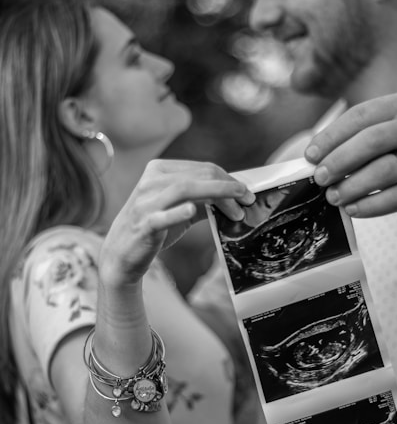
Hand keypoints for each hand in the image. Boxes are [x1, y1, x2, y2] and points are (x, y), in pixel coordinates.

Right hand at [101, 158, 254, 284]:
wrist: (121, 254)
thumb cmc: (154, 228)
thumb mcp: (178, 208)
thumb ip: (202, 199)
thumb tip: (235, 196)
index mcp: (158, 170)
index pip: (201, 169)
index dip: (228, 179)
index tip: (246, 192)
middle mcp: (150, 181)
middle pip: (197, 176)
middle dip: (227, 187)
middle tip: (248, 201)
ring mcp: (145, 202)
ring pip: (185, 189)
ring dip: (216, 196)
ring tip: (237, 209)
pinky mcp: (143, 224)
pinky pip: (162, 216)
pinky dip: (177, 212)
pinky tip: (192, 210)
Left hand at [304, 92, 396, 222]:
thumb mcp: (383, 136)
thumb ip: (352, 141)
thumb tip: (313, 160)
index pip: (360, 115)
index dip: (331, 136)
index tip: (310, 156)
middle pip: (372, 140)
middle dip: (339, 160)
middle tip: (319, 178)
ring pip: (384, 170)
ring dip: (352, 186)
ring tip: (333, 197)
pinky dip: (370, 205)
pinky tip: (353, 209)